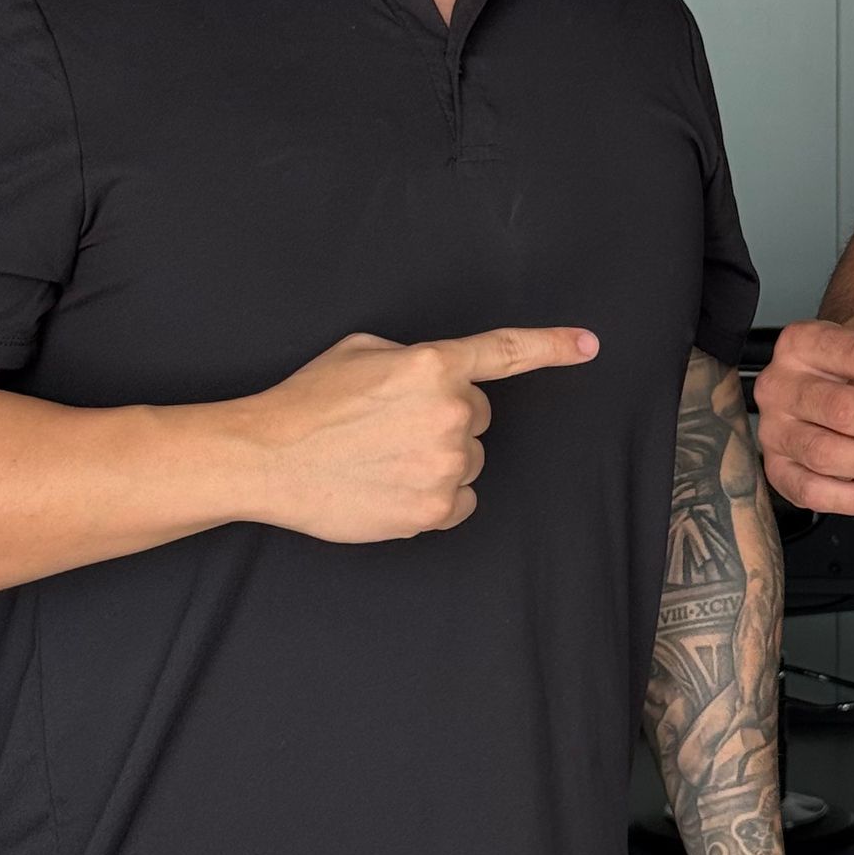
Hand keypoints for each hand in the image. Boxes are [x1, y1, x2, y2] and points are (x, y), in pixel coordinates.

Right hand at [234, 325, 598, 542]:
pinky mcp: (435, 509)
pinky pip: (462, 501)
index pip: (506, 353)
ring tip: (382, 458)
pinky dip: (437, 497)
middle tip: (391, 427)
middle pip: (478, 416)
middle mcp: (449, 412)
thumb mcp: (361, 351)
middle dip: (446, 418)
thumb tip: (436, 375)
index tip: (588, 346)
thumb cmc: (307, 402)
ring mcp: (446, 464)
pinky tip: (392, 487)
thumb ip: (414, 358)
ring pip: (470, 460)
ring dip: (439, 459)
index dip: (552, 346)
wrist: (265, 458)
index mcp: (433, 365)